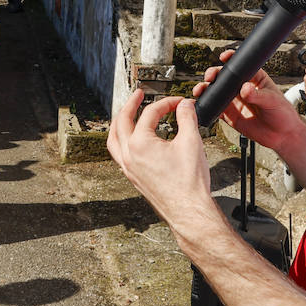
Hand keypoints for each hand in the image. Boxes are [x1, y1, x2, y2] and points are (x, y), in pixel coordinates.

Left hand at [106, 90, 220, 245]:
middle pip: (122, 121)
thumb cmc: (189, 182)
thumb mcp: (191, 141)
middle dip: (131, 104)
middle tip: (139, 94)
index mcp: (139, 144)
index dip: (167, 103)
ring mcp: (128, 168)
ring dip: (119, 123)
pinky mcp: (132, 177)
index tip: (179, 103)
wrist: (188, 210)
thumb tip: (185, 105)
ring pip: (114, 139)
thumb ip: (187, 117)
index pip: (150, 113)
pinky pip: (118, 154)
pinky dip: (122, 141)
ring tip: (126, 114)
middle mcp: (128, 155)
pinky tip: (132, 141)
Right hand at [191, 49, 301, 149]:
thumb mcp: (273, 101)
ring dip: (206, 89)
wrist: (282, 136)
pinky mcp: (229, 114)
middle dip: (214, 74)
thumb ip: (258, 95)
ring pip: (216, 91)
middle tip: (210, 77)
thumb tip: (245, 89)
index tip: (225, 57)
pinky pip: (214, 108)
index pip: (241, 65)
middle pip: (224, 76)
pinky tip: (201, 104)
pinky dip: (206, 105)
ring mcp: (234, 100)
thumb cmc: (282, 114)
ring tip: (200, 90)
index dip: (231, 59)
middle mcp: (242, 87)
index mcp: (254, 78)